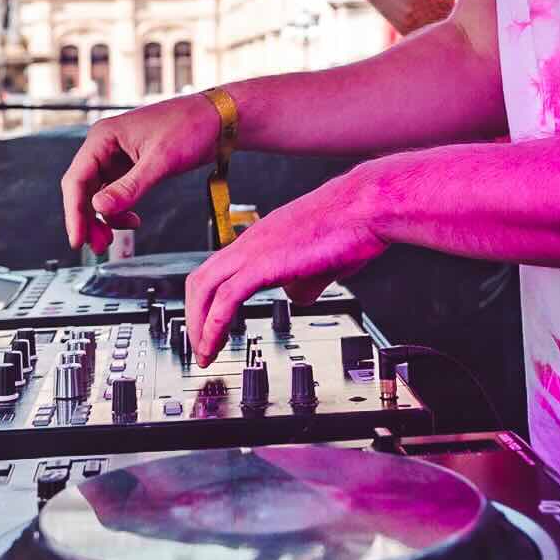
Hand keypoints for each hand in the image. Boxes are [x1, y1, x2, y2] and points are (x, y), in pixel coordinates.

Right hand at [61, 94, 222, 252]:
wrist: (218, 120)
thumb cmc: (190, 126)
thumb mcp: (160, 160)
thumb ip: (129, 187)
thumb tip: (99, 208)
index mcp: (103, 137)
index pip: (76, 179)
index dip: (74, 212)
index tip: (77, 239)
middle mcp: (105, 146)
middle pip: (83, 189)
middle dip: (88, 219)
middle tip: (99, 246)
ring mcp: (117, 157)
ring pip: (97, 194)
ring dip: (103, 218)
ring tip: (112, 240)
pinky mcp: (131, 167)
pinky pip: (114, 194)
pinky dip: (119, 211)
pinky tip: (132, 221)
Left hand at [184, 172, 384, 363]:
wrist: (366, 206)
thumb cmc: (353, 226)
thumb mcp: (321, 262)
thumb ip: (303, 279)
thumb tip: (298, 295)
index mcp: (261, 239)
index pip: (218, 271)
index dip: (207, 301)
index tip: (209, 326)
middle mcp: (251, 241)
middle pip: (200, 280)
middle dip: (194, 317)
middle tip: (200, 347)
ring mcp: (255, 249)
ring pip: (205, 287)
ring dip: (199, 325)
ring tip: (204, 353)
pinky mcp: (264, 262)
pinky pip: (226, 296)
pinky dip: (214, 324)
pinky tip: (215, 343)